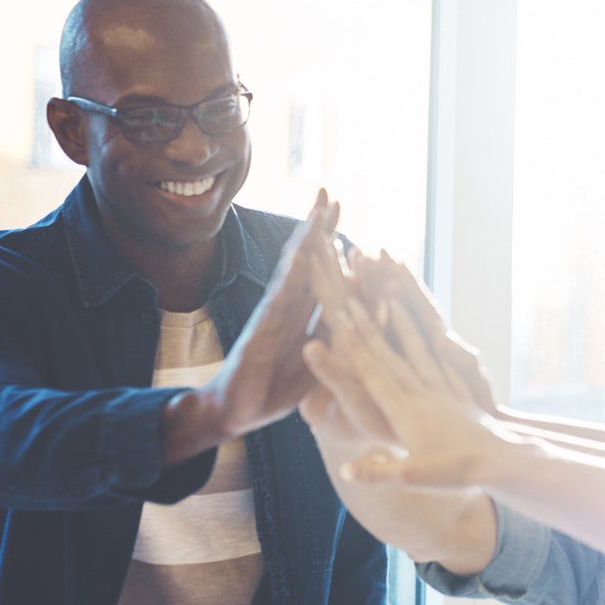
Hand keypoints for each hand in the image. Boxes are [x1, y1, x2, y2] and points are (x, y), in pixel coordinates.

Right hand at [164, 192, 336, 464]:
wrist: (234, 414)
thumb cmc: (274, 386)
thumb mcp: (317, 361)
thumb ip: (338, 337)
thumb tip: (370, 314)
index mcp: (299, 313)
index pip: (320, 271)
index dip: (332, 242)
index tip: (341, 209)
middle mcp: (284, 308)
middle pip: (304, 260)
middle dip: (316, 226)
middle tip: (328, 191)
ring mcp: (271, 318)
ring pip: (291, 272)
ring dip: (305, 240)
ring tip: (317, 209)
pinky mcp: (260, 334)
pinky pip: (280, 302)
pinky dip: (292, 277)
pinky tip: (300, 255)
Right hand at [302, 281, 515, 491]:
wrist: (504, 462)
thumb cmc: (459, 473)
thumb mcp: (414, 479)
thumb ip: (379, 472)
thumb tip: (344, 469)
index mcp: (405, 411)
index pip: (373, 373)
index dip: (353, 349)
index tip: (339, 322)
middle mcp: (421, 393)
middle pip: (389, 354)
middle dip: (368, 325)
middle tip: (353, 297)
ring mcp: (442, 390)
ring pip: (418, 349)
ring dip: (402, 322)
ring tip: (391, 294)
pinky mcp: (459, 393)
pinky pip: (443, 359)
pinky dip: (434, 341)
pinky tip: (437, 331)